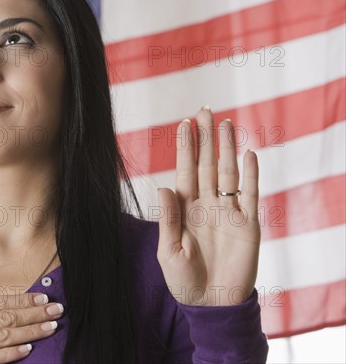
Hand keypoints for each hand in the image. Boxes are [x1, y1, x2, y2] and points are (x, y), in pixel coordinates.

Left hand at [156, 107, 260, 305]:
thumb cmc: (184, 281)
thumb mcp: (169, 251)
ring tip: (225, 123)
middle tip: (205, 110)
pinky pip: (251, 194)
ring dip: (227, 148)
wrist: (211, 304)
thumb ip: (168, 219)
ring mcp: (228, 212)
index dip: (185, 148)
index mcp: (185, 209)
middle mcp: (207, 204)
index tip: (183, 124)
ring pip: (229, 172)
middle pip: (206, 164)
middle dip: (205, 138)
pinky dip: (251, 174)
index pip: (184, 170)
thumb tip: (163, 187)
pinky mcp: (248, 224)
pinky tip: (249, 154)